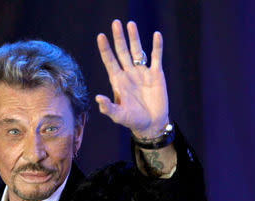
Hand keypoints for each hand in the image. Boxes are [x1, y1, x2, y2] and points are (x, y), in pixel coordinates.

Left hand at [96, 19, 168, 137]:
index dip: (105, 49)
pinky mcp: (156, 75)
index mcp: (118, 81)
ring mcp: (142, 73)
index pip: (110, 61)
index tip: (100, 36)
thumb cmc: (132, 121)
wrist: (151, 124)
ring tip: (130, 24)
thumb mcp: (118, 116)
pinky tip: (157, 35)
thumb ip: (108, 108)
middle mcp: (128, 73)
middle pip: (122, 51)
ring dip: (134, 38)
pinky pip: (156, 57)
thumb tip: (98, 98)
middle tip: (115, 22)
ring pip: (137, 51)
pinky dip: (157, 47)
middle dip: (119, 38)